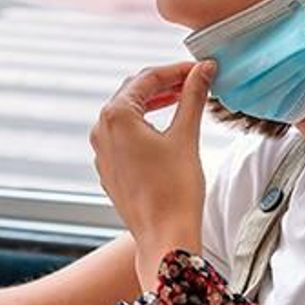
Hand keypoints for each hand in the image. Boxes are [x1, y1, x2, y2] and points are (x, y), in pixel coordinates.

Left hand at [89, 60, 215, 286]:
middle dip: (164, 84)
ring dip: (153, 103)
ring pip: (127, 114)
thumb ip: (193, 97)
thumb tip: (203, 70)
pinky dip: (144, 125)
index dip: (176, 70)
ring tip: (183, 99)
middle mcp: (101, 130)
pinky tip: (166, 128)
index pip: (147, 78)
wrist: (164, 235)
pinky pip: (123, 136)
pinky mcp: (108, 167)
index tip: (200, 68)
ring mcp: (101, 151)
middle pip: (133, 92)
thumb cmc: (175, 189)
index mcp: (116, 116)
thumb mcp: (186, 135)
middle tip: (194, 81)